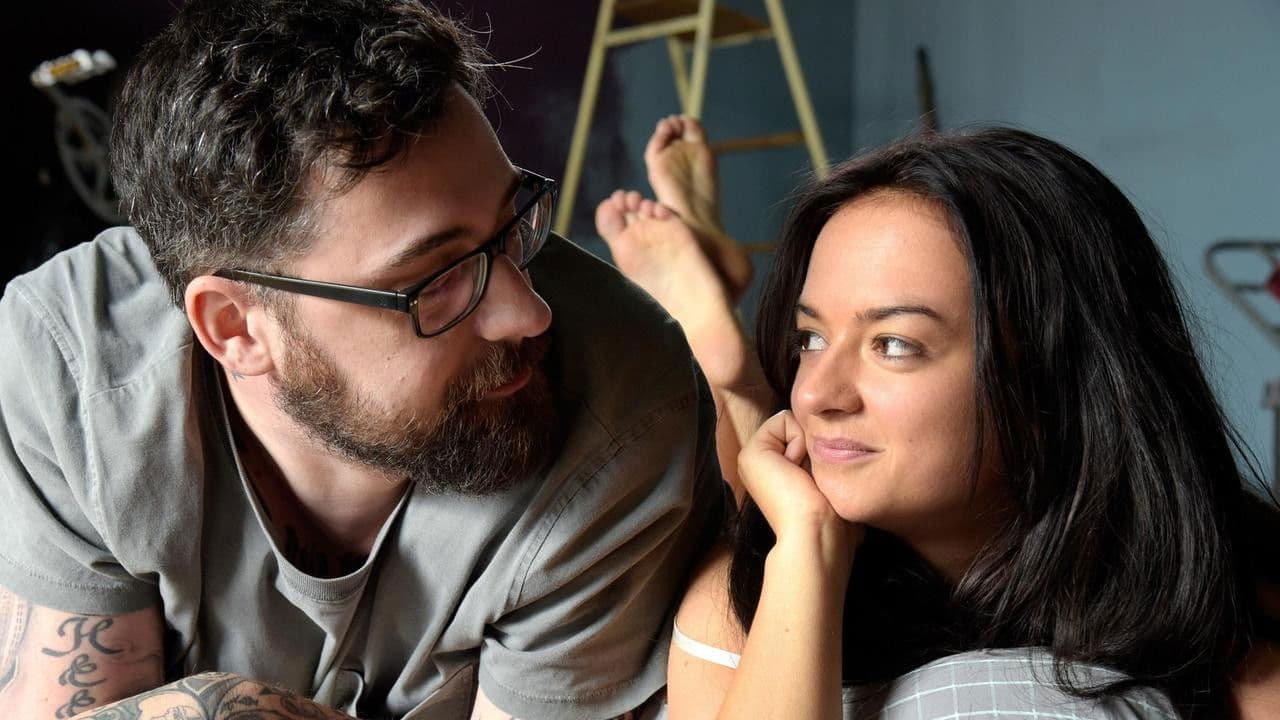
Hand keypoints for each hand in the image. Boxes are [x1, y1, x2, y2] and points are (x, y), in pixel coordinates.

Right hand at [738, 411, 862, 560]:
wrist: (815, 533)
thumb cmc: (830, 516)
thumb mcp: (828, 478)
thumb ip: (824, 455)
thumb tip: (835, 435)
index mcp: (777, 471)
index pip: (805, 432)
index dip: (820, 447)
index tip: (818, 479)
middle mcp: (762, 464)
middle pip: (799, 425)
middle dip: (814, 444)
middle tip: (811, 479)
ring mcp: (752, 458)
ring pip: (792, 421)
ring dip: (808, 445)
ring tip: (804, 477)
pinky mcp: (751, 453)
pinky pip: (784, 419)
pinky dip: (798, 441)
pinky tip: (796, 471)